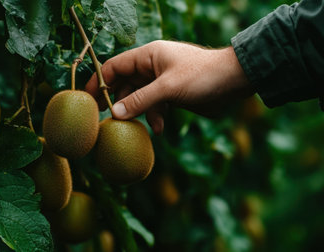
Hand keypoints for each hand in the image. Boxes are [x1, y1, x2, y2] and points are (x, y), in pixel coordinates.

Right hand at [85, 40, 253, 133]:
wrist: (235, 81)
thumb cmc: (203, 76)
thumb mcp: (168, 88)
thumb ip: (141, 101)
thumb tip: (114, 113)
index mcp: (148, 56)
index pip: (114, 66)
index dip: (98, 81)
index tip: (87, 99)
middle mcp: (151, 67)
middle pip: (124, 84)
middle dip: (116, 101)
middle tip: (104, 119)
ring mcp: (161, 81)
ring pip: (138, 97)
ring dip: (138, 113)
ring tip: (136, 128)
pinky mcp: (171, 94)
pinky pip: (154, 105)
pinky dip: (154, 116)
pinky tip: (158, 128)